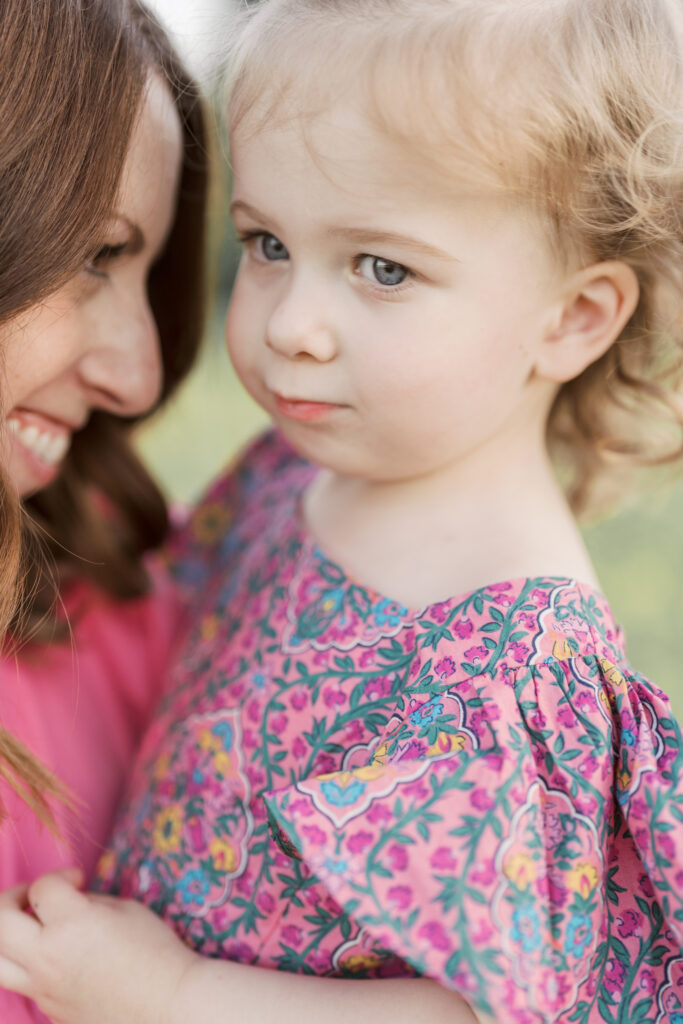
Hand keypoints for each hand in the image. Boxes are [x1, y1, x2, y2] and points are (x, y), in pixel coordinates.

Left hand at [0, 869, 195, 1023]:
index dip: (61, 875)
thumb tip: (70, 901)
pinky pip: (22, 983)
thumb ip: (89, 902)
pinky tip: (55, 957)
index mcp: (71, 924)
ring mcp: (43, 989)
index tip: (78, 880)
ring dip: (5, 936)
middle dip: (13, 898)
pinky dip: (28, 963)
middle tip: (33, 896)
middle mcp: (47, 957)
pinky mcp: (48, 1010)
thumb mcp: (127, 910)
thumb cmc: (156, 952)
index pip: (42, 887)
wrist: (168, 1006)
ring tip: (26, 927)